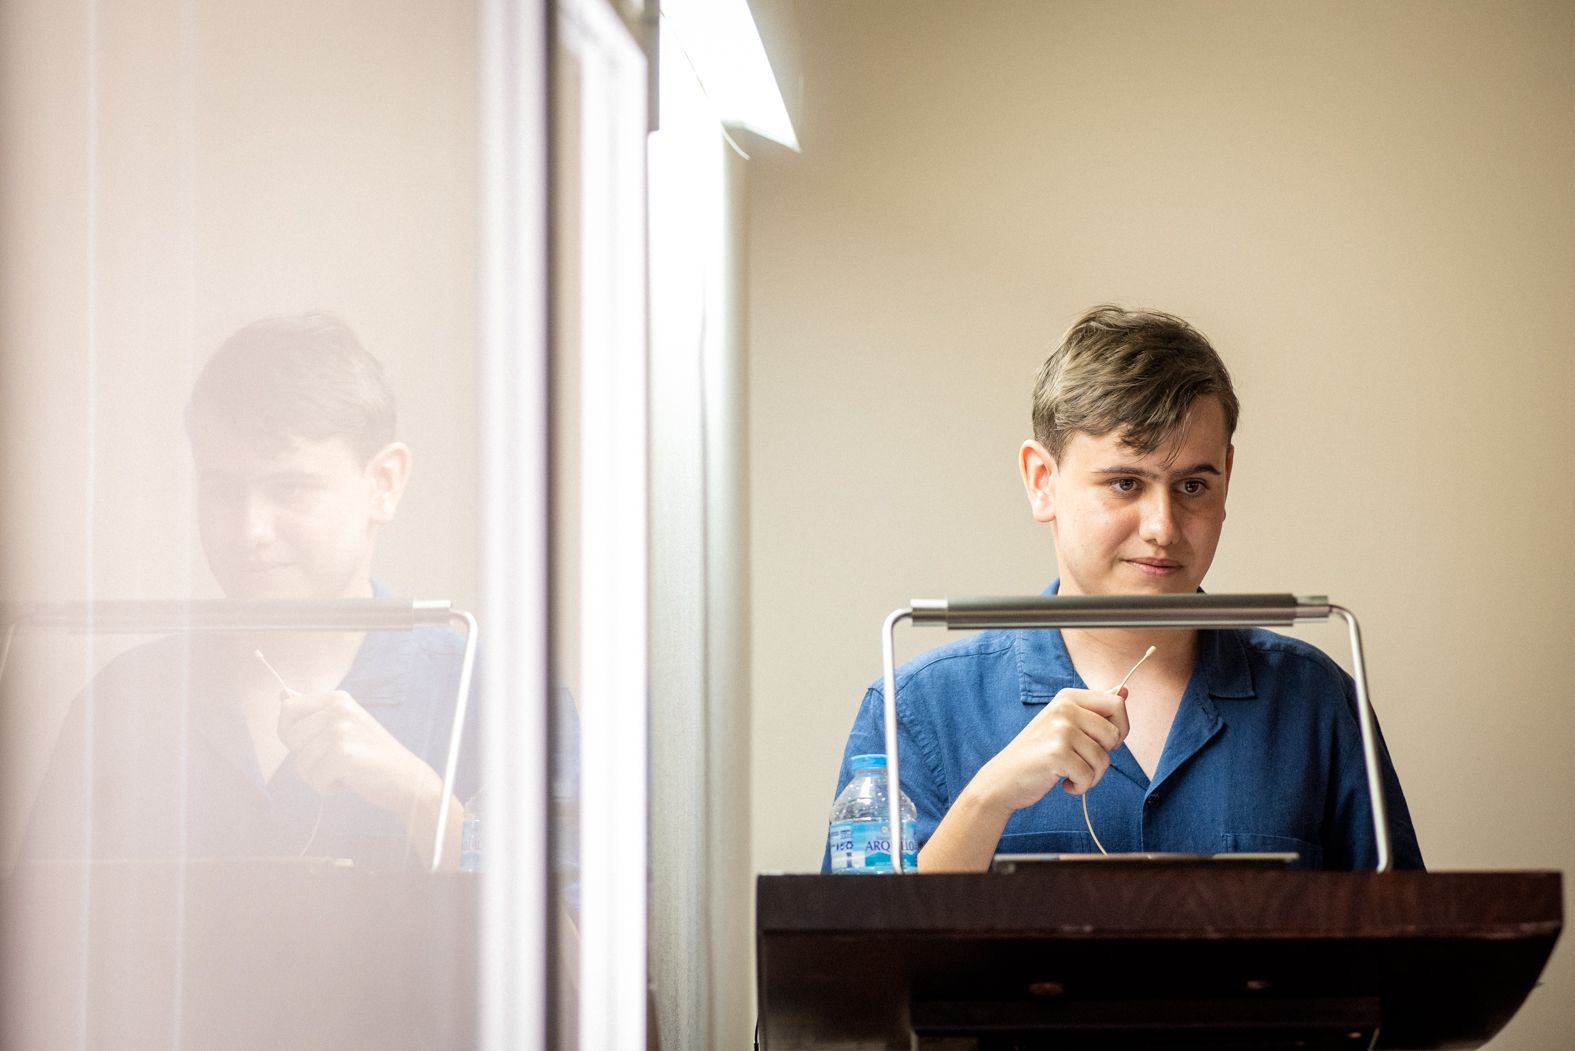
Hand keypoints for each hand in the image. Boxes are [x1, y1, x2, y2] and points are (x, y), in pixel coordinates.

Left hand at [277, 689, 437, 815]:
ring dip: (317, 776)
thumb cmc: (372, 756)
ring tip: (343, 772)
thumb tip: (282, 694)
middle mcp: (339, 708)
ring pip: (301, 761)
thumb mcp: (345, 725)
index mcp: (338, 698)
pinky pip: (314, 777)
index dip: (291, 733)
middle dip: (305, 757)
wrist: (407, 778)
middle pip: (290, 736)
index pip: (288, 708)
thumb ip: (313, 712)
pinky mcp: (344, 753)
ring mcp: (341, 730)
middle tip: (332, 760)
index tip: (312, 744)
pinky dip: (326, 787)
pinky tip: (347, 782)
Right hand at [972, 686, 1129, 813]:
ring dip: (1090, 775)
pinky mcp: (1057, 753)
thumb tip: (1123, 690)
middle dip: (1104, 755)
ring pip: (1103, 758)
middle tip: (1082, 760)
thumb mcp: (1064, 724)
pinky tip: (1062, 783)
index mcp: (1067, 697)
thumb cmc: (1036, 754)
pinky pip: (1089, 776)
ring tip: (1069, 773)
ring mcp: (1060, 729)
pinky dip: (1079, 787)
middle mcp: (1064, 708)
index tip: (1101, 742)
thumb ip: (1094, 708)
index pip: (1116, 704)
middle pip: (1115, 733)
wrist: (1002, 779)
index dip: (1119, 729)